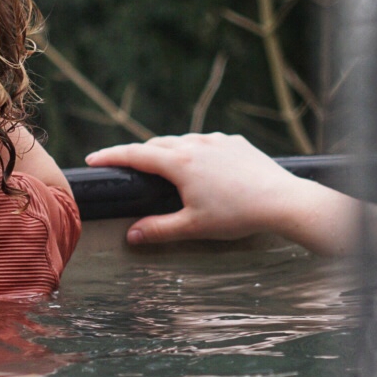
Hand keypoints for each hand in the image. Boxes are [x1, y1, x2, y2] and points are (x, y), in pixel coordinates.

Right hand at [85, 132, 350, 251]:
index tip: (92, 159)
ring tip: (162, 164)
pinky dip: (195, 149)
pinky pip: (207, 142)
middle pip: (156, 144)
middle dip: (137, 152)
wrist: (283, 201)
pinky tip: (200, 162)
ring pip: (183, 140)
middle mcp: (195, 145)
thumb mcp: (193, 226)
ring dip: (167, 150)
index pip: (135, 155)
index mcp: (179, 163)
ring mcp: (218, 141)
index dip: (111, 156)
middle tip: (124, 164)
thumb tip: (131, 235)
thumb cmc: (237, 215)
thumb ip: (158, 229)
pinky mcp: (237, 143)